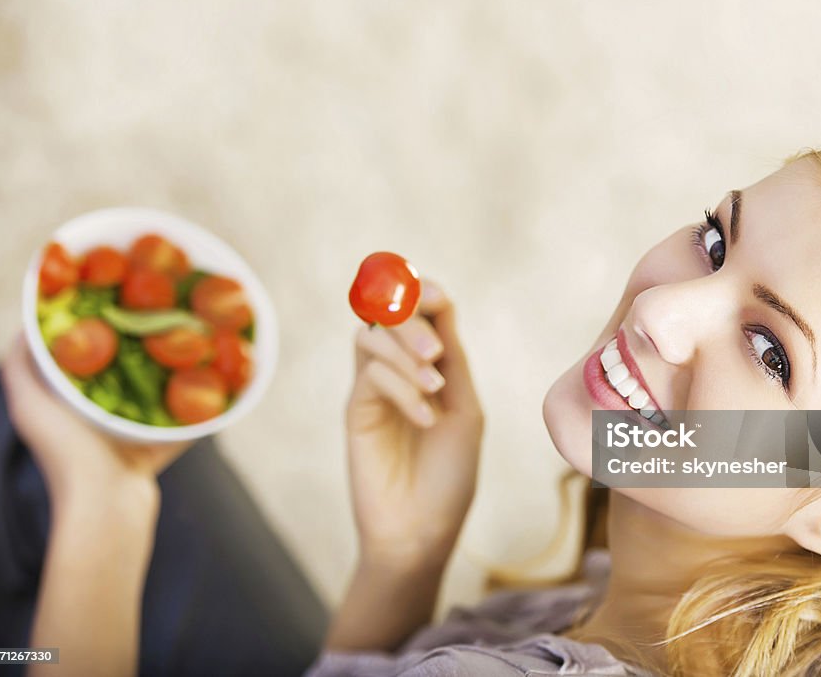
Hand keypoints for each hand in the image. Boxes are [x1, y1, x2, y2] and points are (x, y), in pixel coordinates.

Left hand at [0, 335, 190, 515]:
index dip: (86, 332)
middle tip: (154, 316)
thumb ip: (23, 370)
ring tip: (183, 346)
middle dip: (130, 350)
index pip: (72, 363)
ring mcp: (121, 440)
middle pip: (112, 377)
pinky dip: (190, 409)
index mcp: (62, 408)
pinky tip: (209, 384)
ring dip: (163, 377)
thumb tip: (27, 330)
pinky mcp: (149, 453)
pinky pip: (173, 425)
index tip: (108, 301)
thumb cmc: (67, 454)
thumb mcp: (31, 405)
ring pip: (146, 399)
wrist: (107, 506)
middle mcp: (89, 423)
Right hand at [346, 279, 483, 567]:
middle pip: (387, 315)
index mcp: (427, 365)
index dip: (422, 292)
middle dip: (410, 322)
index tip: (438, 296)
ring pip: (370, 339)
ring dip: (403, 353)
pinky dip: (401, 389)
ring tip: (434, 386)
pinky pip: (369, 377)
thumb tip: (443, 301)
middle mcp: (396, 370)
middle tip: (434, 352)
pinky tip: (426, 418)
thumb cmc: (450, 473)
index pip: (417, 310)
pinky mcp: (355, 411)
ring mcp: (372, 389)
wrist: (424, 529)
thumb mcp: (465, 408)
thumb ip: (453, 358)